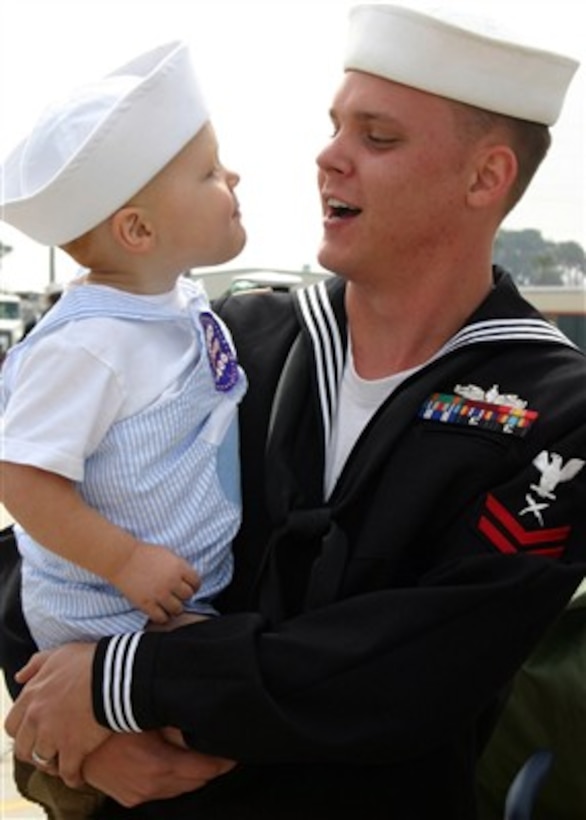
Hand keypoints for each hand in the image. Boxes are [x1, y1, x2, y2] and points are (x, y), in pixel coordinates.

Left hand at [4, 643, 110, 787]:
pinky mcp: (74, 749)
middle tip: (47, 751)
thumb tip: (19, 677)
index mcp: (32, 696)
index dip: (22, 732)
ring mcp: (54, 736)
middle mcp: (37, 718)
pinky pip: (68, 773)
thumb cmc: (89, 661)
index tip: (34, 733)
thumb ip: (36, 664)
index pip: (13, 725)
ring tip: (62, 764)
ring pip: (43, 761)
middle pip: (24, 748)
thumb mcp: (58, 655)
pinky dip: (72, 778)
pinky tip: (79, 777)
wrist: (115, 674)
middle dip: (33, 752)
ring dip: (52, 764)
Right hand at [83, 731, 236, 806]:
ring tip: (210, 755)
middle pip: (197, 781)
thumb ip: (178, 724)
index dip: (225, 759)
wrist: (71, 739)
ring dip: (197, 774)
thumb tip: (205, 724)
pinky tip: (182, 764)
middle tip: (228, 749)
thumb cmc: (110, 719)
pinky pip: (164, 792)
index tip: (237, 747)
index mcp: (159, 766)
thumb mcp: (147, 714)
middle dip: (214, 767)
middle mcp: (152, 786)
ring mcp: (139, 795)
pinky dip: (177, 780)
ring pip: (182, 789)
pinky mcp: (130, 797)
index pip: (206, 769)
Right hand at [111, 542, 199, 623]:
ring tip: (169, 605)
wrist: (122, 559)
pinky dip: (163, 617)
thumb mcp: (168, 554)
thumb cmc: (145, 554)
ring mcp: (160, 594)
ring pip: (178, 610)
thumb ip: (180, 567)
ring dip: (174, 608)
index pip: (196, 582)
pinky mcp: (147, 604)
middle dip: (183, 596)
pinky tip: (160, 611)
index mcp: (179, 567)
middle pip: (188, 596)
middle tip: (177, 595)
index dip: (194, 586)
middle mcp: (172, 582)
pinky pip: (162, 618)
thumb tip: (189, 580)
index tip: (189, 587)